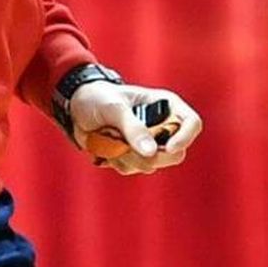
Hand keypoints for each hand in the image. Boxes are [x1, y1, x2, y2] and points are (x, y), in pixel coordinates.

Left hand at [69, 82, 201, 176]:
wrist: (76, 108)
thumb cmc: (97, 97)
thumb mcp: (114, 108)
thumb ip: (133, 128)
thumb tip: (151, 152)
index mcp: (166, 106)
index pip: (191, 123)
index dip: (185, 138)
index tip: (168, 148)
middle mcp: (161, 126)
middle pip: (176, 153)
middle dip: (153, 156)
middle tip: (130, 150)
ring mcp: (148, 143)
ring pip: (152, 164)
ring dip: (128, 157)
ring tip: (110, 139)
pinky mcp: (134, 156)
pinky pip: (133, 168)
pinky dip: (117, 161)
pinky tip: (106, 146)